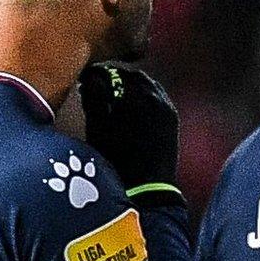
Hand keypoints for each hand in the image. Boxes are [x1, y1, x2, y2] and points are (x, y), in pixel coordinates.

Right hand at [79, 62, 180, 205]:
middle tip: (99, 85)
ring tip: (114, 96)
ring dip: (131, 86)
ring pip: (148, 86)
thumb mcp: (98, 128)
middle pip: (134, 77)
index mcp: (138, 97)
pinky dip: (144, 96)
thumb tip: (91, 78)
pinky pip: (158, 97)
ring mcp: (167, 108)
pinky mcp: (172, 119)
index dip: (98, 73)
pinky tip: (131, 107)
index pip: (115, 73)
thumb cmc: (118, 160)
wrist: (148, 187)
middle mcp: (157, 98)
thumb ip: (94, 98)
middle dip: (116, 78)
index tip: (86, 78)